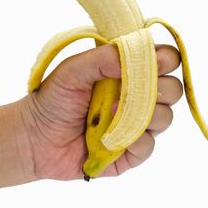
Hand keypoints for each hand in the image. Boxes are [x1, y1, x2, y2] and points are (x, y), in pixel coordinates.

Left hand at [24, 44, 182, 179]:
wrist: (35, 138)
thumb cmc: (53, 98)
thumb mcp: (72, 70)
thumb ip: (103, 57)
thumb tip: (138, 55)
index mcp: (126, 71)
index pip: (162, 60)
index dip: (165, 59)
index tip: (156, 62)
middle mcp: (136, 96)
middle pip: (172, 89)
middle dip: (161, 88)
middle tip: (134, 90)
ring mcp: (135, 124)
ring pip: (165, 117)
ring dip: (144, 115)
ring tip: (111, 112)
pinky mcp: (130, 151)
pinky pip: (148, 146)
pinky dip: (134, 141)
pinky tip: (110, 138)